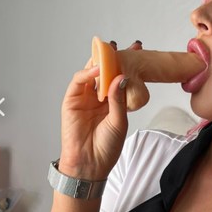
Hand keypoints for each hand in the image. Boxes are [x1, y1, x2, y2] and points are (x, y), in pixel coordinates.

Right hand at [59, 40, 144, 180]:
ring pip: (91, 73)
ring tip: (113, 51)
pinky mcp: (71, 101)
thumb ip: (119, 99)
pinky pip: (78, 83)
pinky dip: (86, 74)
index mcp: (111, 101)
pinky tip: (98, 69)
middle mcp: (98, 97)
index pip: (120, 78)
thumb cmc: (106, 146)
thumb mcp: (119, 121)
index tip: (140, 51)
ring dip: (101, 61)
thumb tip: (122, 77)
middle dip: (116, 57)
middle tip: (129, 46)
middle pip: (106, 72)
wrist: (90, 165)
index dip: (129, 65)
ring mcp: (84, 98)